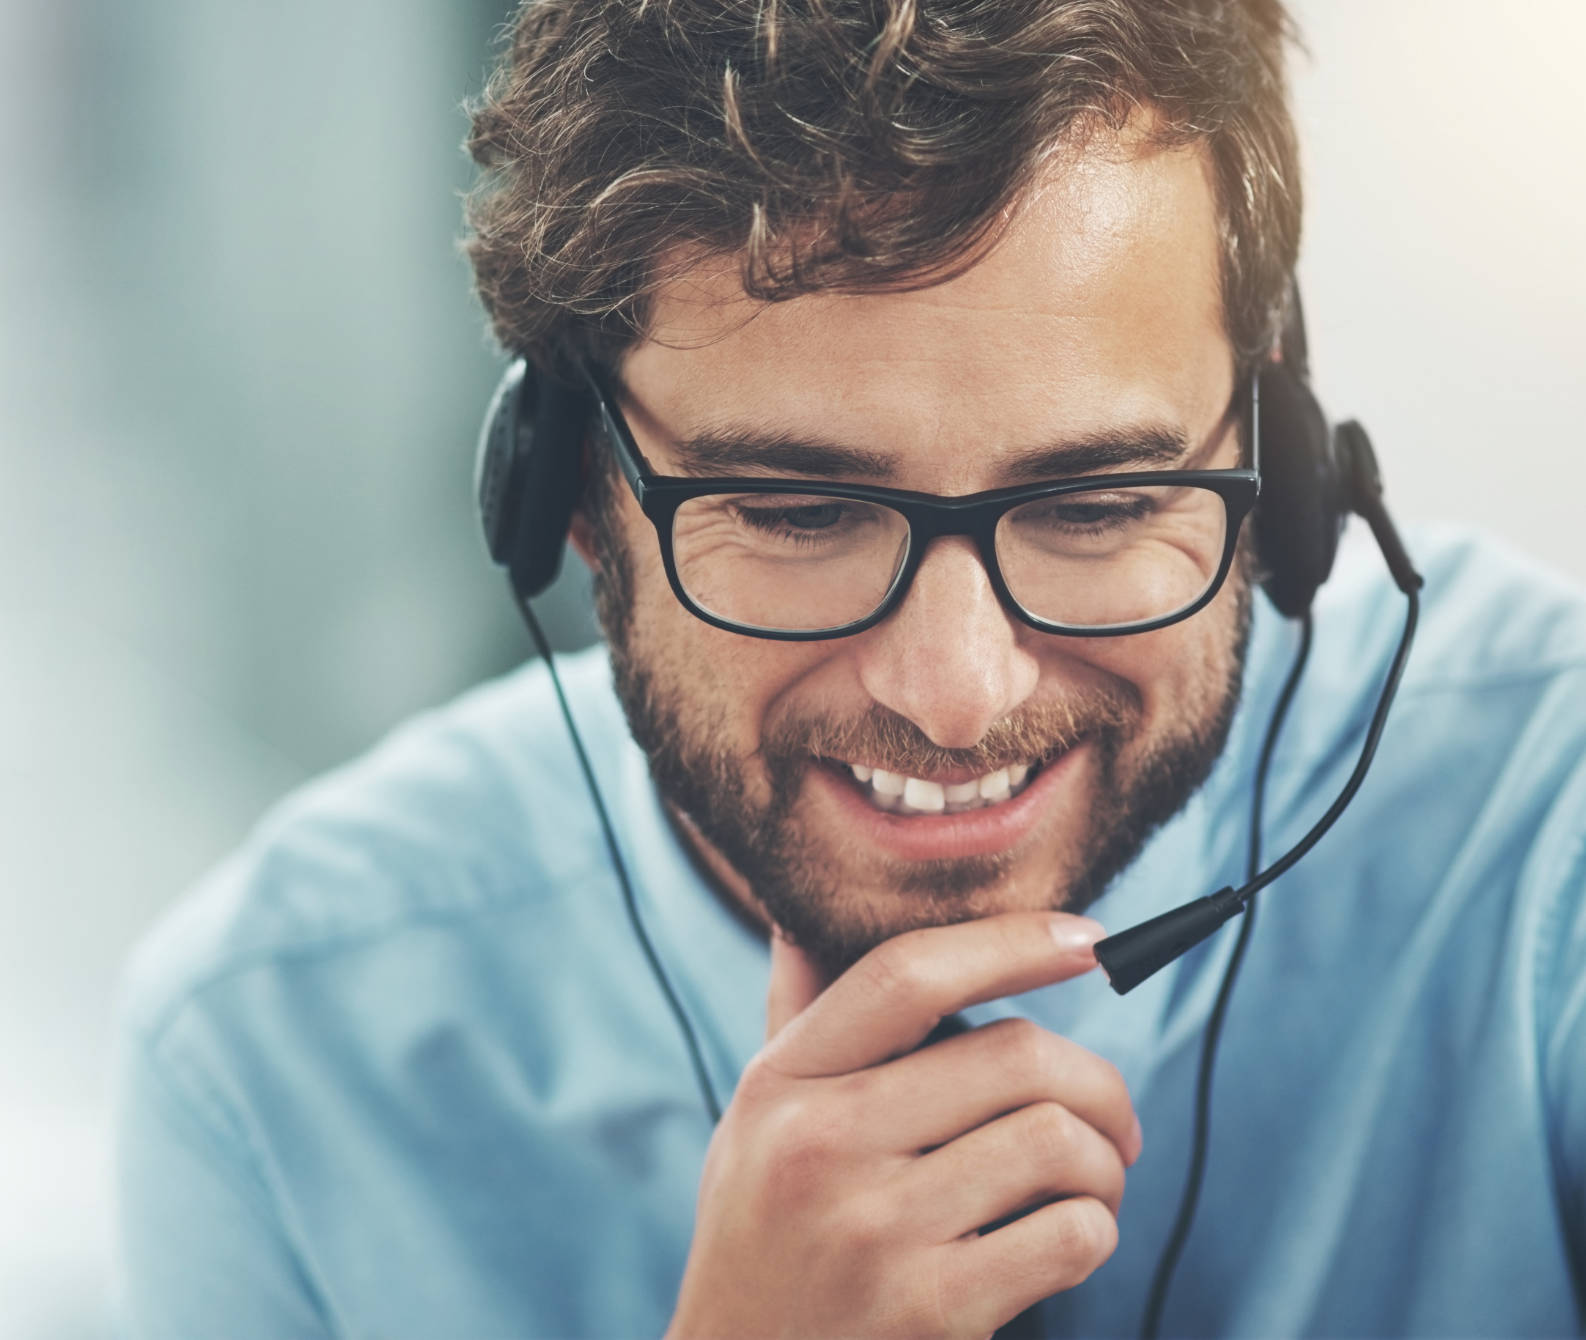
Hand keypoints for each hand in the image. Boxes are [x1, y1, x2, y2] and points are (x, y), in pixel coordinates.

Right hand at [665, 911, 1140, 1339]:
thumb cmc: (764, 1238)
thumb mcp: (755, 1122)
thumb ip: (798, 1022)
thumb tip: (810, 914)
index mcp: (780, 1082)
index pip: (905, 975)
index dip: (1011, 942)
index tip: (1086, 938)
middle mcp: (820, 1146)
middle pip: (1012, 1055)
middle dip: (1097, 1082)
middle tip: (1112, 1118)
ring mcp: (875, 1231)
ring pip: (1056, 1141)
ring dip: (1105, 1162)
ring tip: (1093, 1183)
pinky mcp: (931, 1311)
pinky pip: (1071, 1235)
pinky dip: (1095, 1229)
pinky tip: (1069, 1237)